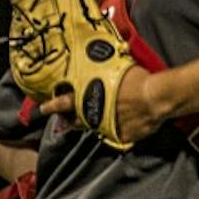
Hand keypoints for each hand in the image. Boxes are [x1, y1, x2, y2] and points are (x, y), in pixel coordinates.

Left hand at [38, 66, 162, 142]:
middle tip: (59, 118)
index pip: (64, 101)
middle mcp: (94, 113)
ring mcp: (106, 127)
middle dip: (66, 118)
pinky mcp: (120, 136)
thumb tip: (106, 63)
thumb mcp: (119, 69)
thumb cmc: (138, 80)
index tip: (44, 107)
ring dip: (85, 125)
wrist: (155, 98)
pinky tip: (117, 127)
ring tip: (81, 124)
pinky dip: (115, 131)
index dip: (53, 104)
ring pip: (91, 128)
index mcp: (90, 96)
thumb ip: (108, 72)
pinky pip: (115, 135)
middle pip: (74, 119)